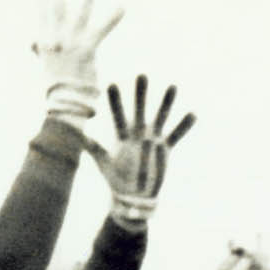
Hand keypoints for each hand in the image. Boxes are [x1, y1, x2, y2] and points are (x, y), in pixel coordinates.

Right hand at [32, 0, 123, 117]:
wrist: (63, 106)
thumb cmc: (55, 88)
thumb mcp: (45, 66)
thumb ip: (41, 50)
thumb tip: (33, 41)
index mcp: (45, 44)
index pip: (42, 15)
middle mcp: (56, 41)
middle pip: (57, 10)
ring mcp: (71, 45)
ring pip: (79, 16)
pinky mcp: (86, 51)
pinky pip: (101, 30)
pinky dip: (112, 17)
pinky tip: (123, 4)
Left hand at [82, 75, 195, 227]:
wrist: (133, 195)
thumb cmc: (115, 179)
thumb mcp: (103, 163)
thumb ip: (92, 148)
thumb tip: (76, 137)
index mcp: (122, 136)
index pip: (117, 115)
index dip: (114, 101)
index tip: (110, 84)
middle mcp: (138, 133)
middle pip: (139, 110)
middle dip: (140, 93)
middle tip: (141, 75)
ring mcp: (153, 138)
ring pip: (160, 117)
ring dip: (166, 103)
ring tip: (172, 86)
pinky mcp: (166, 147)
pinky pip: (176, 135)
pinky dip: (184, 126)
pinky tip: (193, 113)